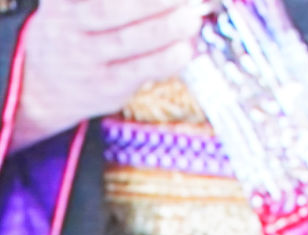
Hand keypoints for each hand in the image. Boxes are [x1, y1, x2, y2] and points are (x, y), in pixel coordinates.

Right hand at [11, 0, 202, 150]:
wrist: (47, 83)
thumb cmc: (79, 32)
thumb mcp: (78, 3)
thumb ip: (119, 3)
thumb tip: (174, 0)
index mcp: (64, 0)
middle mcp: (68, 24)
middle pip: (109, 10)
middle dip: (152, 3)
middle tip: (183, 0)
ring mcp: (85, 57)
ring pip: (126, 40)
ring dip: (165, 29)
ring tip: (190, 20)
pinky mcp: (105, 85)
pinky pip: (138, 71)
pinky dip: (166, 60)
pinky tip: (184, 49)